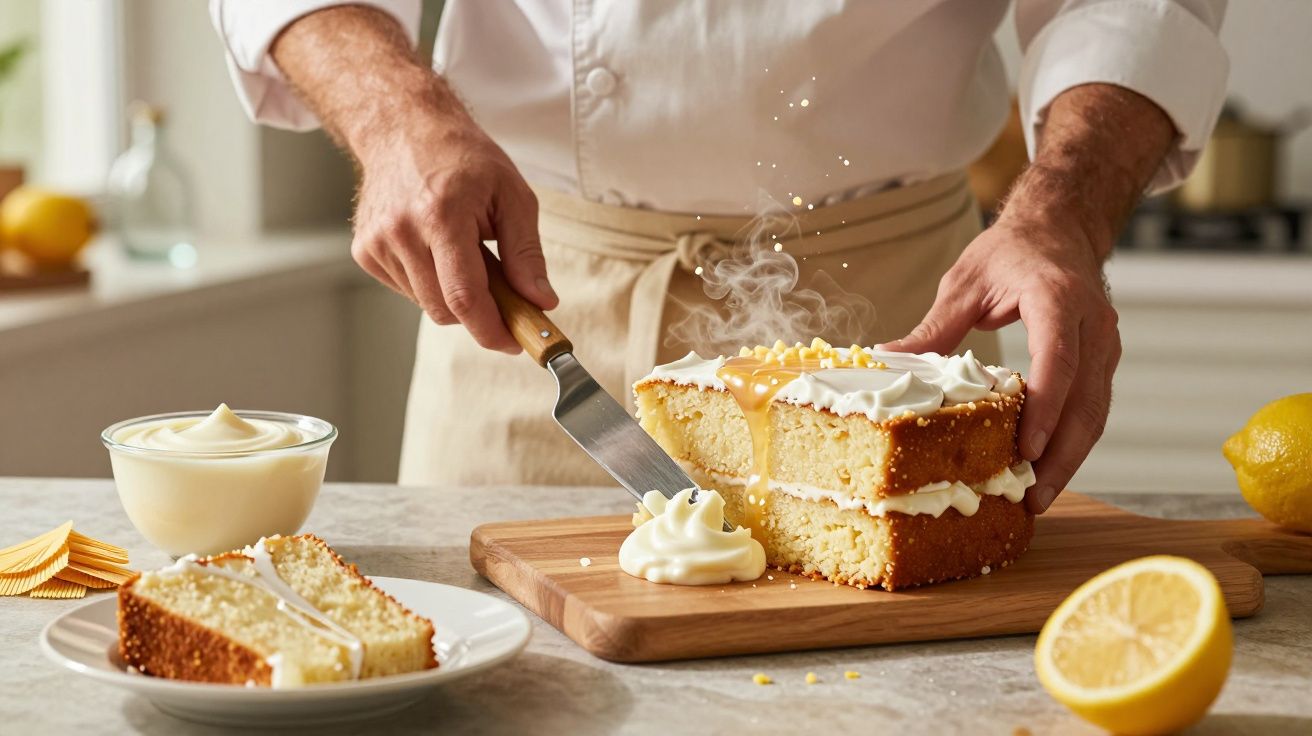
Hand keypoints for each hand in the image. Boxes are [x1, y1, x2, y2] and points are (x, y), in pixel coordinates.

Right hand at [351, 109, 557, 353]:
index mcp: (441, 215)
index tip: (517, 342)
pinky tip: (436, 249)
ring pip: (427, 305)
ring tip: (465, 252)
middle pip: (445, 309)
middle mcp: (401, 232)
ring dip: (454, 295)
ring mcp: (377, 243)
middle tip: (504, 290)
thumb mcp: (513, 196)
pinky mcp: (364, 251)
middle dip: (480, 312)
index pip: (464, 297)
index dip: (493, 330)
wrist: (404, 128)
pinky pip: (408, 291)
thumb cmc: (465, 159)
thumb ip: (527, 254)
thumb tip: (542, 303)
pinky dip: (431, 283)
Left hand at [881, 214, 1120, 512]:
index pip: (1058, 359)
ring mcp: (1104, 344)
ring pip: (1096, 411)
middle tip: (1033, 496)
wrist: (1060, 227)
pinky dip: (1072, 440)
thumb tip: (886, 358)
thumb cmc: (1010, 252)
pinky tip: (1046, 468)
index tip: (1026, 448)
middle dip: (1061, 454)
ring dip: (1070, 457)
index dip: (1044, 407)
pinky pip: (1092, 406)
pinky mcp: (1103, 359)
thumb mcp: (964, 283)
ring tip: (1039, 495)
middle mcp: (1092, 324)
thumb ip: (933, 328)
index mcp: (1057, 298)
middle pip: (1086, 400)